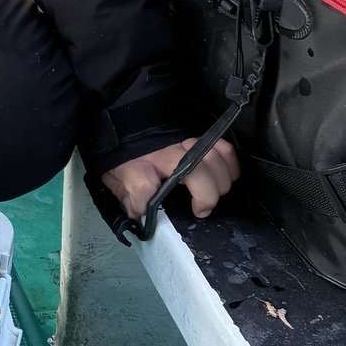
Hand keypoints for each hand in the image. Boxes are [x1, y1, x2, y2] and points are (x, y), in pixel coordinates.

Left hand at [102, 137, 238, 221]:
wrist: (127, 128)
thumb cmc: (124, 159)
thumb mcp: (115, 180)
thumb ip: (126, 199)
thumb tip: (139, 217)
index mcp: (136, 166)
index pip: (141, 186)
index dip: (142, 205)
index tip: (142, 212)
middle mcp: (163, 154)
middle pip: (195, 171)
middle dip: (206, 196)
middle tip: (201, 210)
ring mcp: (183, 143)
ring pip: (214, 159)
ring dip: (220, 181)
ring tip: (214, 194)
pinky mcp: (196, 138)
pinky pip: (223, 148)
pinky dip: (230, 165)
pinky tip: (225, 178)